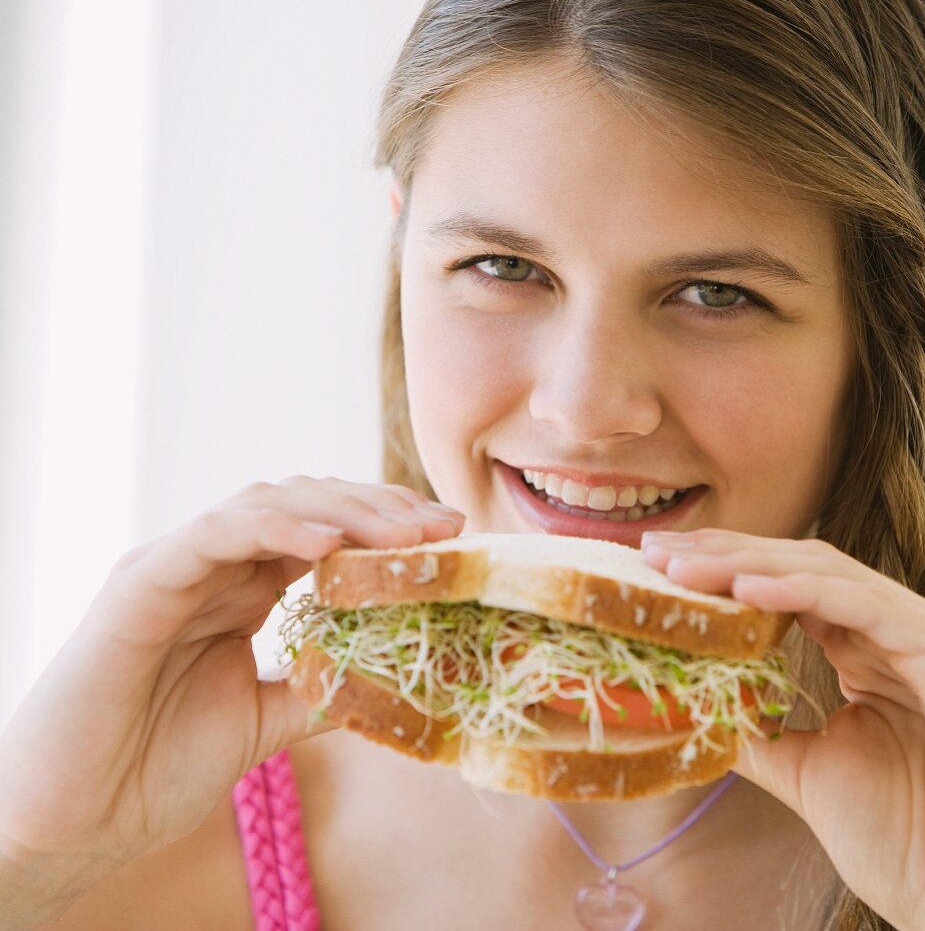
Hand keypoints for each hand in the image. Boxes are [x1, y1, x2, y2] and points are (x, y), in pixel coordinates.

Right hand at [0, 476, 463, 924]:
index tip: (449, 538)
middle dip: (380, 508)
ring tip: (402, 532)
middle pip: (308, 505)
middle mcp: (214, 564)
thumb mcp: (264, 722)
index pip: (325, 532)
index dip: (387, 527)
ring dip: (343, 511)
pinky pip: (214, 534)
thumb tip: (396, 676)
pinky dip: (274, 528)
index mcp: (242, 588)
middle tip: (442, 525)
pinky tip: (328, 544)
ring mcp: (177, 565)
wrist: (73, 821)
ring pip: (268, 504)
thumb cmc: (155, 767)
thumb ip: (321, 689)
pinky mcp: (141, 582)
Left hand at [640, 528, 924, 930]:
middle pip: (802, 567)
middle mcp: (900, 632)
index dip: (723, 569)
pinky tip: (747, 588)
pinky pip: (868, 606)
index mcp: (870, 650)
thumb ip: (758, 730)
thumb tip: (691, 705)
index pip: (788, 586)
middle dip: (725, 553)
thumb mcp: (807, 772)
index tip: (657, 567)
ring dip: (750, 565)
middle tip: (655, 551)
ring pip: (829, 574)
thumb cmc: (907, 845)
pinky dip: (803, 591)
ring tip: (685, 566)